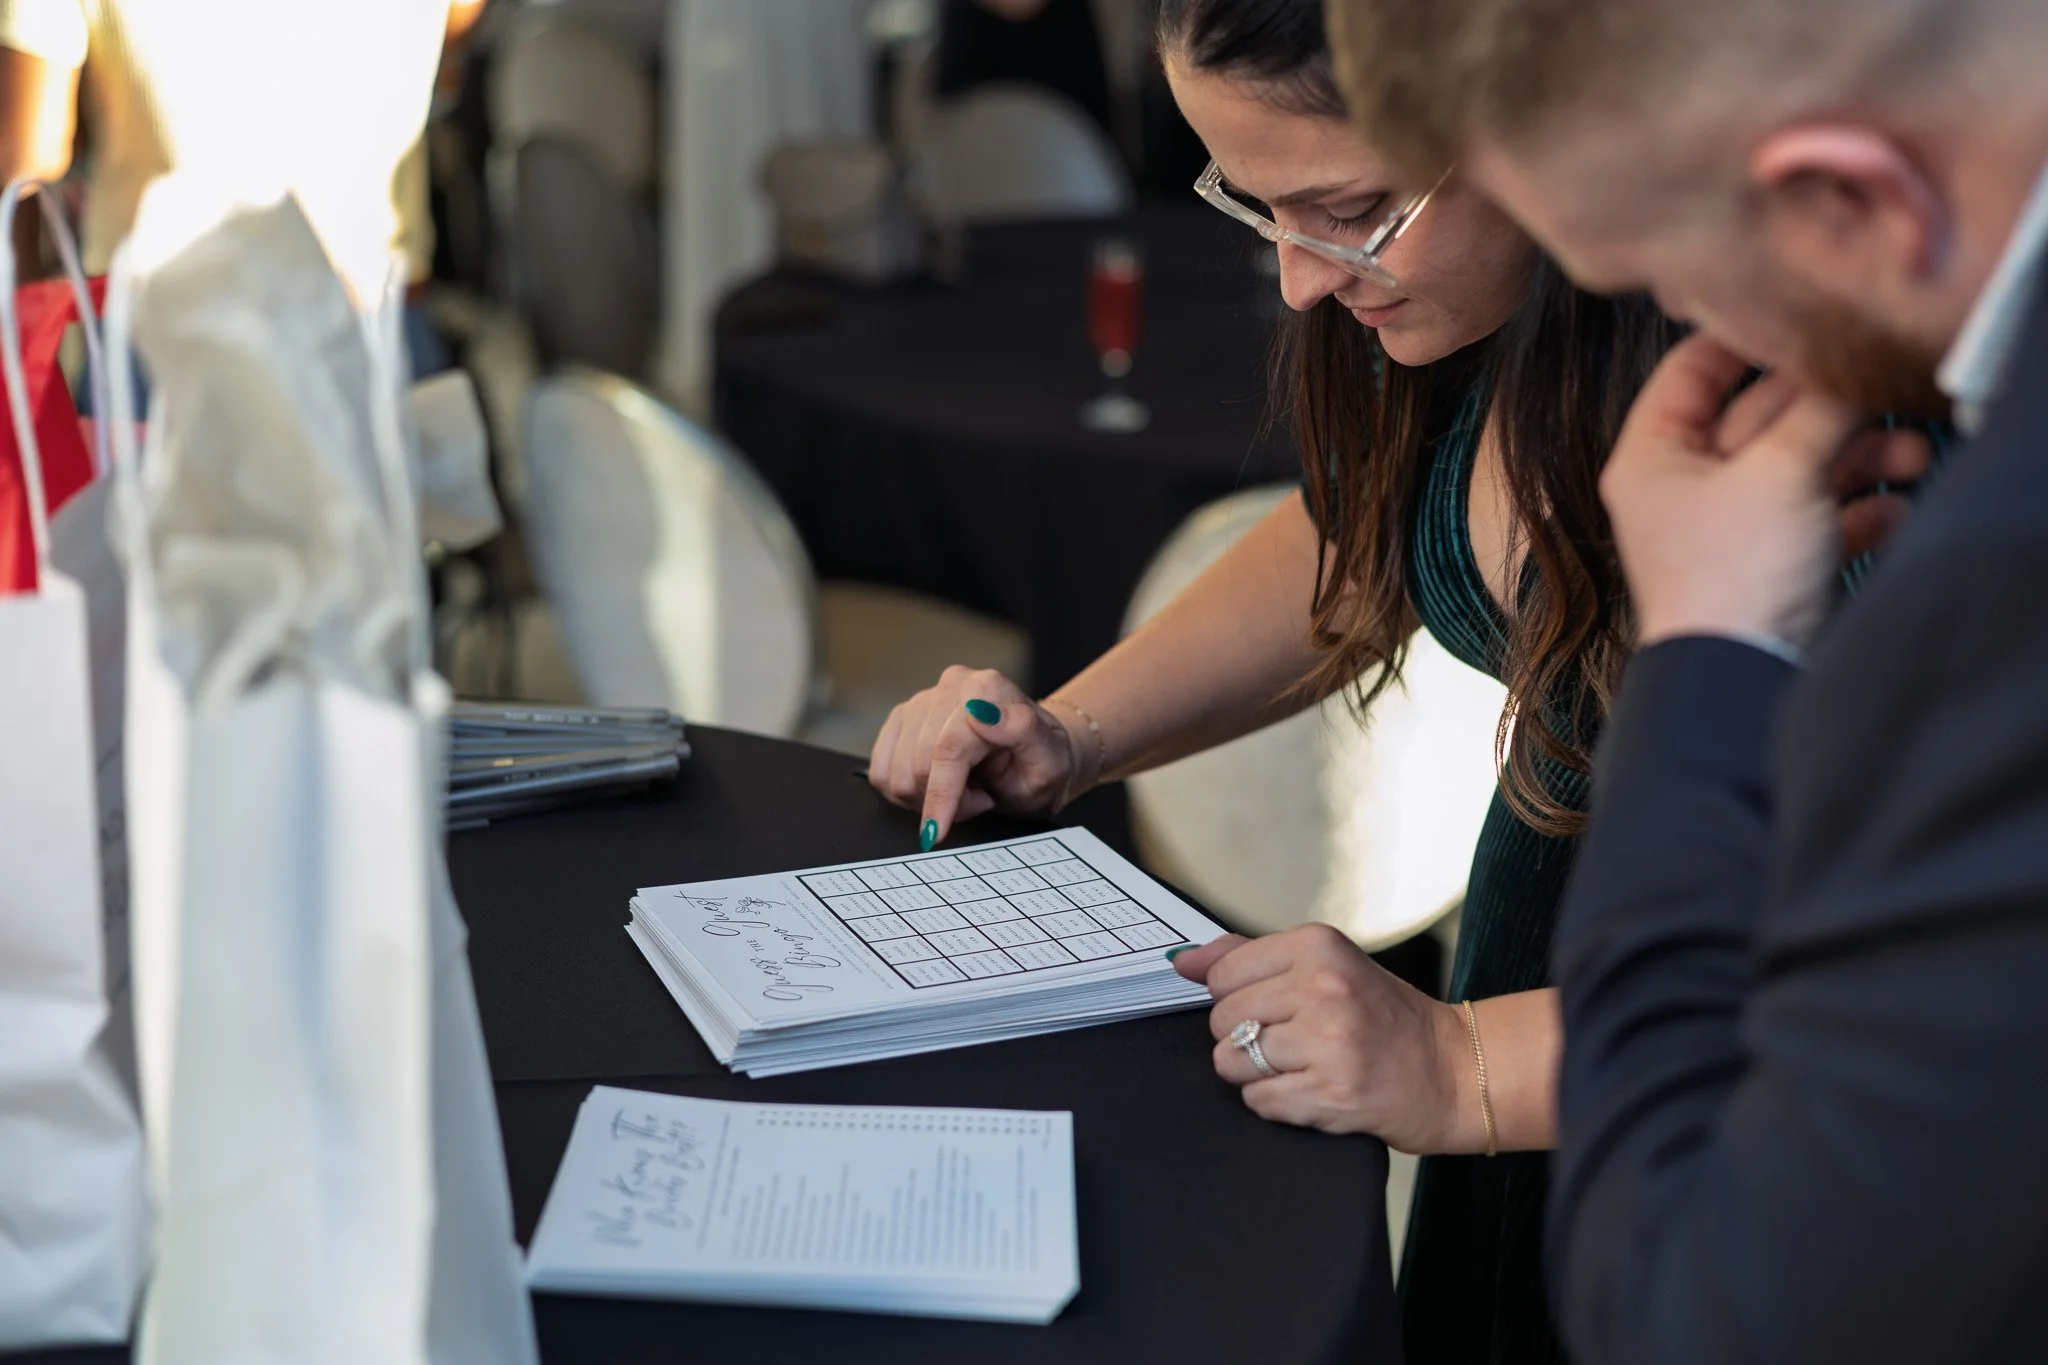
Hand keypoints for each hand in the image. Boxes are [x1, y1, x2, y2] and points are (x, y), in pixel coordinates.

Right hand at [868, 666, 1092, 845]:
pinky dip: (907, 790)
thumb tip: (982, 712)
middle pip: (917, 763)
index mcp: (987, 689)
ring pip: (894, 771)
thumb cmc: (1042, 766)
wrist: (1033, 761)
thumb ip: (1023, 732)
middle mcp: (952, 685)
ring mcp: (922, 700)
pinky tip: (941, 784)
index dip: (941, 794)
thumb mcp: (1049, 762)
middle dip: (947, 798)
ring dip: (928, 795)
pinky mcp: (902, 719)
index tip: (939, 830)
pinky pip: (881, 768)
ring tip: (967, 790)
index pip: (946, 749)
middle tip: (981, 799)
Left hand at [1172, 924, 1471, 1153]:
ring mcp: (1328, 1042)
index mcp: (1317, 946)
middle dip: (1244, 1037)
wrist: (1453, 1072)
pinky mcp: (1331, 1094)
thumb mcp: (1326, 966)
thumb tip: (1183, 961)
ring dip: (1256, 1074)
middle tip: (1293, 1040)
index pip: (1221, 974)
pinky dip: (1276, 1102)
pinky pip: (1258, 1101)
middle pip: (1222, 1020)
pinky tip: (1311, 1090)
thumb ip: (1250, 957)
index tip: (1271, 1006)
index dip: (1236, 998)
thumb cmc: (1386, 1020)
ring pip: (1231, 1062)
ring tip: (1300, 1067)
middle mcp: (1322, 988)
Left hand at [1601, 336, 1931, 652]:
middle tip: (1883, 397)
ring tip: (1912, 459)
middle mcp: (1683, 488)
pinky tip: (1894, 511)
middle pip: (1761, 418)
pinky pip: (1821, 524)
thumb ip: (1820, 409)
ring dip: (1860, 460)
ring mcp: (1729, 530)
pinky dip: (1860, 514)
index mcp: (1653, 457)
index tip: (1805, 321)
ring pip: (1799, 469)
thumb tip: (1850, 366)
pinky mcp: (1771, 569)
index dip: (1744, 341)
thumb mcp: (1781, 471)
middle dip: (1830, 410)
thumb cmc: (1735, 573)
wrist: (1744, 679)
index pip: (1689, 371)